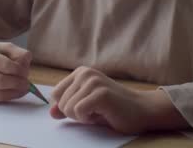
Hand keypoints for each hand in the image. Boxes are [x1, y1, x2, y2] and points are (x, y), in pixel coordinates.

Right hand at [0, 41, 31, 101]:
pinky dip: (8, 96)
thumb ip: (15, 51)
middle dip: (17, 83)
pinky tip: (14, 91)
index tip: (25, 71)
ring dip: (15, 93)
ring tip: (23, 88)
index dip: (18, 69)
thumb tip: (26, 63)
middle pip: (0, 81)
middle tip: (27, 83)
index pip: (4, 64)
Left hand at [50, 66, 185, 133]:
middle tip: (95, 111)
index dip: (66, 108)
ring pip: (68, 108)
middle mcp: (85, 73)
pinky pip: (78, 112)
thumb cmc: (113, 109)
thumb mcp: (85, 106)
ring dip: (83, 117)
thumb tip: (51, 112)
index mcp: (80, 73)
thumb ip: (67, 108)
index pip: (55, 94)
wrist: (142, 110)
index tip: (85, 108)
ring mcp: (93, 81)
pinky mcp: (100, 93)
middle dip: (75, 114)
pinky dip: (88, 119)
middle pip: (61, 103)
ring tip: (100, 111)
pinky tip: (102, 114)